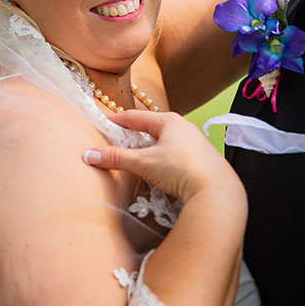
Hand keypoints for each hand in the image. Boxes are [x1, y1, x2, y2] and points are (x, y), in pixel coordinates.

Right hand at [83, 109, 242, 203]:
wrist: (215, 188)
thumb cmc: (181, 169)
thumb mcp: (144, 163)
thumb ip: (117, 158)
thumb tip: (90, 155)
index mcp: (168, 121)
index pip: (136, 117)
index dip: (117, 120)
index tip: (103, 122)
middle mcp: (183, 126)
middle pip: (151, 127)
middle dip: (133, 133)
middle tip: (116, 138)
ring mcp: (193, 141)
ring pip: (164, 140)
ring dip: (148, 146)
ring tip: (135, 153)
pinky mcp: (200, 156)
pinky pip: (174, 151)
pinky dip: (161, 156)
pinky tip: (158, 167)